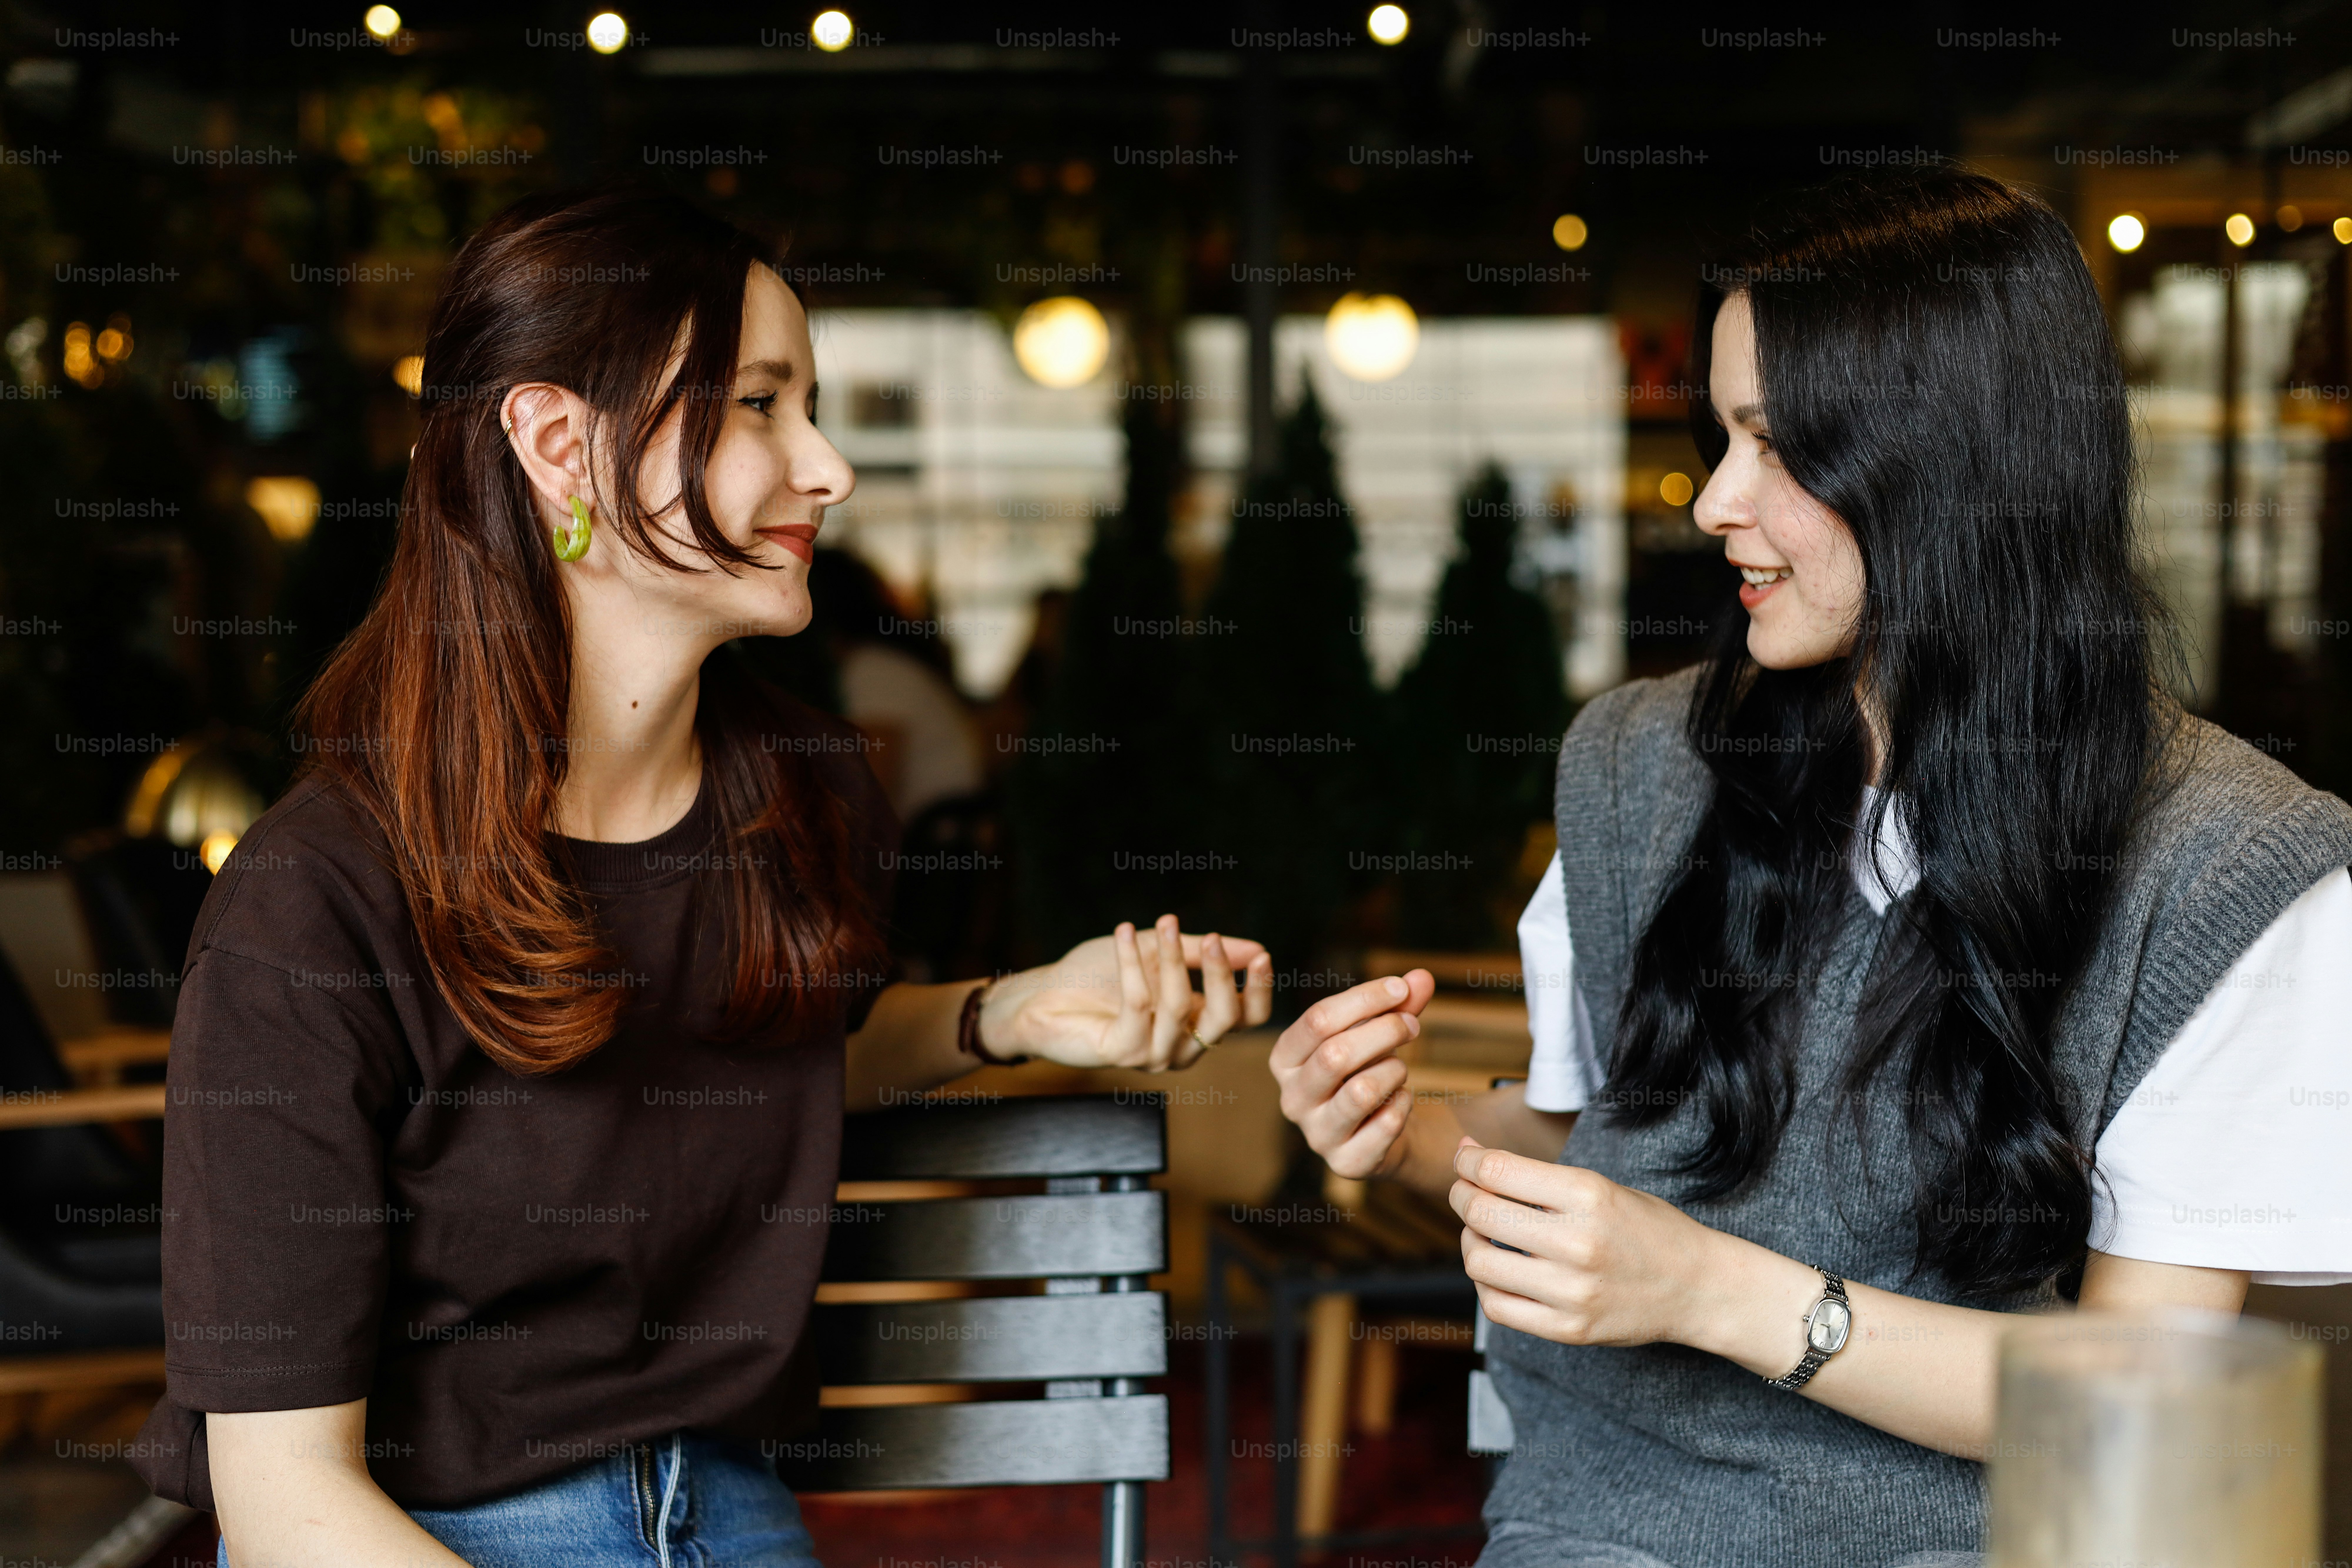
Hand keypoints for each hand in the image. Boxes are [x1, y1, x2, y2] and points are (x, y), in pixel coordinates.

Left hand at [982, 914, 1274, 1070]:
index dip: (1260, 990)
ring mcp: (1154, 1054)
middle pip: (1226, 1019)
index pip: (1247, 1017)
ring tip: (1162, 924)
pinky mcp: (1122, 1052)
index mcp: (1198, 1024)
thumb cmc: (1098, 976)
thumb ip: (1197, 953)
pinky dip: (1134, 964)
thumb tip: (1254, 948)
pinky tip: (1124, 934)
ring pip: (1181, 1007)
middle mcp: (1183, 1046)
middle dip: (1221, 974)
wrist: (1043, 995)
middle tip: (1210, 938)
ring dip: (1171, 960)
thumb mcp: (1155, 953)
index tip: (1261, 954)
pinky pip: (1140, 1005)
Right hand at [1269, 970, 1436, 1178]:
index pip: (1319, 1019)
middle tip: (1413, 1026)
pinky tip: (1401, 1100)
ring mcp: (1316, 1135)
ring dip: (1394, 1071)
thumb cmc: (1370, 1070)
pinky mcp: (1346, 1163)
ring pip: (1360, 1091)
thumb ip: (1398, 1004)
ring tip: (1401, 1069)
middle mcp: (1292, 1098)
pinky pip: (1384, 1124)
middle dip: (1385, 1031)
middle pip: (1336, 1054)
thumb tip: (1423, 976)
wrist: (1380, 1134)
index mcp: (1285, 1059)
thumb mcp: (1379, 1032)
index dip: (1365, 998)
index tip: (1402, 988)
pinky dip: (1402, 1104)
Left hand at [1449, 1137, 1726, 1348]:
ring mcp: (1572, 1292)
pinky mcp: (1568, 1329)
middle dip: (1462, 1196)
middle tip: (1466, 1192)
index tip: (1464, 1160)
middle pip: (1482, 1214)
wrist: (1698, 1287)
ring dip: (1469, 1241)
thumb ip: (1535, 1175)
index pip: (1498, 1171)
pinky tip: (1498, 1269)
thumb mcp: (1601, 1186)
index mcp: (1589, 1195)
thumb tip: (1470, 1154)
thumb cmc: (1648, 1229)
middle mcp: (1578, 1243)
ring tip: (1482, 1233)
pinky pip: (1497, 1307)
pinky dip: (1486, 1284)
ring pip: (1480, 1263)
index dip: (1468, 1162)